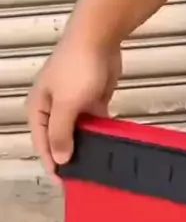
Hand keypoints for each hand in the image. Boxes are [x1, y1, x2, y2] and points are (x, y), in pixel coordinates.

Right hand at [27, 40, 121, 175]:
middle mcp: (53, 109)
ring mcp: (73, 105)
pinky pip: (95, 124)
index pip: (42, 144)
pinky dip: (100, 135)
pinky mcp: (92, 101)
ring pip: (79, 134)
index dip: (52, 164)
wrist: (99, 37)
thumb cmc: (76, 69)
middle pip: (60, 140)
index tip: (65, 184)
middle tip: (84, 181)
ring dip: (86, 149)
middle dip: (70, 158)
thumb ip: (61, 133)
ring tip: (98, 170)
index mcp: (38, 108)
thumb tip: (60, 160)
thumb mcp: (65, 104)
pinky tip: (110, 151)